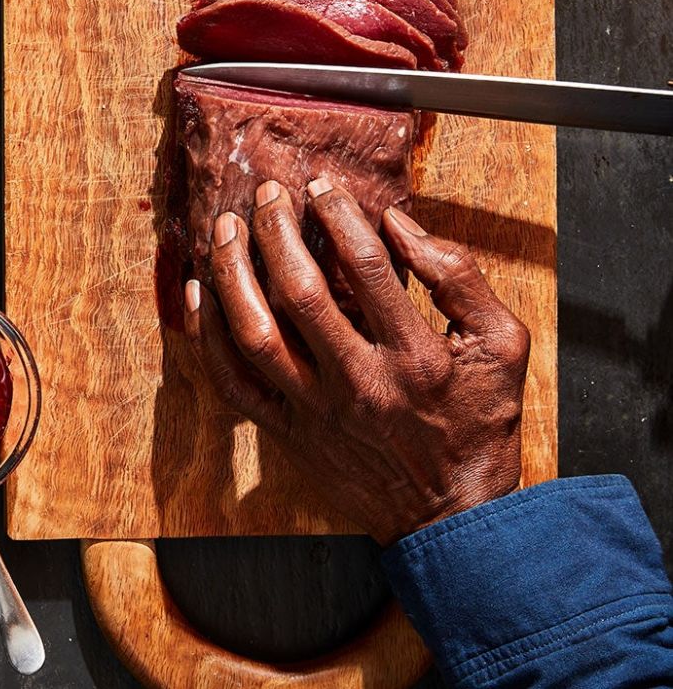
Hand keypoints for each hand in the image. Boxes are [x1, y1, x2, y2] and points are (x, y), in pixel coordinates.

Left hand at [182, 177, 530, 544]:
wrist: (452, 515)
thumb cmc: (479, 425)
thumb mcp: (503, 346)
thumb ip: (459, 278)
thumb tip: (400, 225)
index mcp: (414, 356)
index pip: (365, 267)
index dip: (337, 216)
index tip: (321, 187)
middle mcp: (358, 382)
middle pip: (299, 293)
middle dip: (276, 232)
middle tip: (266, 194)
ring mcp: (315, 410)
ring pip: (254, 333)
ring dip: (232, 273)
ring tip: (225, 229)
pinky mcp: (287, 432)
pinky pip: (232, 381)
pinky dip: (207, 335)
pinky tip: (199, 293)